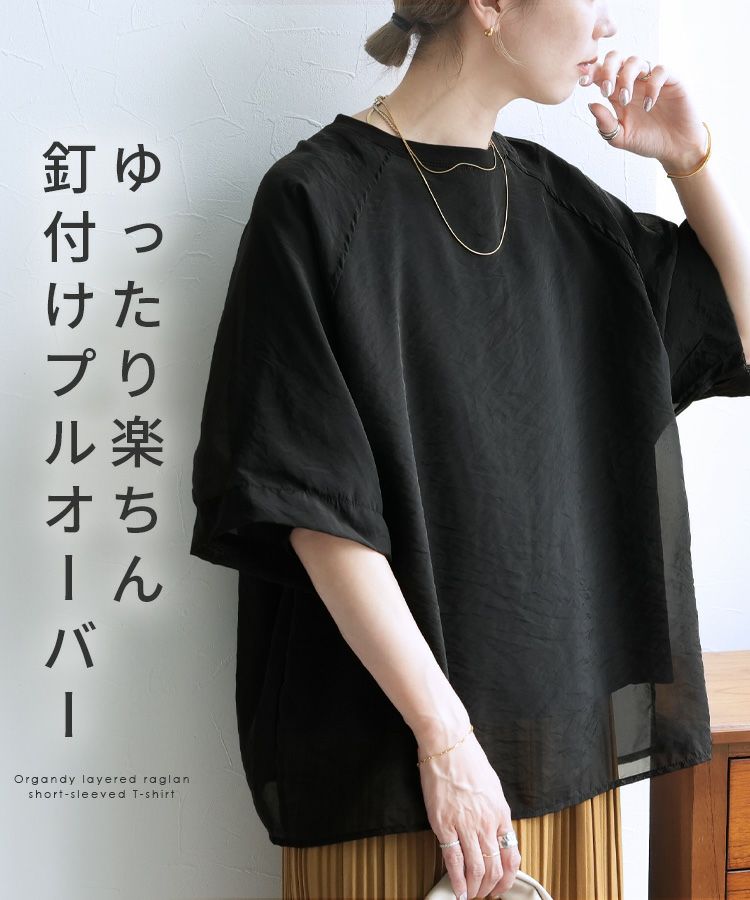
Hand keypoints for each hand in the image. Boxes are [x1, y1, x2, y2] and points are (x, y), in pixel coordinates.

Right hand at [416, 725, 520, 899]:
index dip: (507, 879)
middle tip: (483, 895)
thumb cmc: (468, 760)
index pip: (511, 857)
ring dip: (474, 889)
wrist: (447, 742)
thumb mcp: (492, 787)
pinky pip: (453, 860)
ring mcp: (465, 824)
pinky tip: (456, 891)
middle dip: (489, 889)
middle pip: (494, 868)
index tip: (500, 888)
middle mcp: (486, 822)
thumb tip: (494, 832)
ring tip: (469, 896)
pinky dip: (456, 880)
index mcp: (501, 813)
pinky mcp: (443, 824)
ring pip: (476, 869)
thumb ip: (494, 812)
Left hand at [581, 50, 707, 171]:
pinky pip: (660, 70)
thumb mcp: (620, 137)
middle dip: (607, 69)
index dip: (591, 73)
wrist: (675, 147)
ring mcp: (651, 79)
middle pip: (616, 58)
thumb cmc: (647, 141)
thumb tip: (591, 104)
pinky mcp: (671, 80)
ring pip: (635, 60)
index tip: (583, 82)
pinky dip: (651, 85)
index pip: (601, 73)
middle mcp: (633, 82)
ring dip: (626, 78)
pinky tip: (648, 105)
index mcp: (617, 93)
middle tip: (606, 91)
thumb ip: (605, 124)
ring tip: (625, 100)